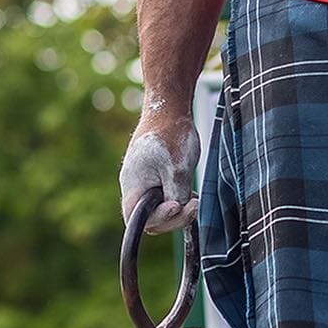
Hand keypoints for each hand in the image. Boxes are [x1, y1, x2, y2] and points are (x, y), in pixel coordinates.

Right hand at [120, 106, 200, 232]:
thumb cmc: (171, 133)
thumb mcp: (178, 168)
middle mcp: (135, 187)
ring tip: (194, 199)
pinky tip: (190, 193)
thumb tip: (178, 211)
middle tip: (193, 205)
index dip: (160, 219)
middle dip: (173, 217)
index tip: (177, 206)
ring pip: (159, 209)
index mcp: (133, 185)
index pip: (138, 219)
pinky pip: (164, 198)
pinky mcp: (155, 178)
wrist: (169, 108)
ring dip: (178, 209)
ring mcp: (145, 183)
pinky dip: (178, 200)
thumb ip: (176, 194)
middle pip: (150, 219)